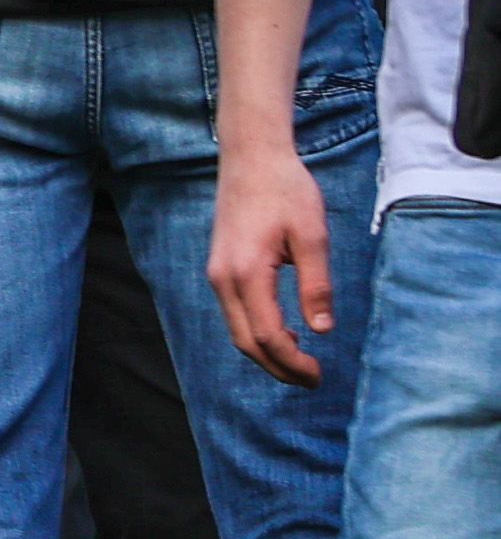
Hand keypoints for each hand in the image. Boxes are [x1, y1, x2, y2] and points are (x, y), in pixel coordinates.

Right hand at [209, 134, 334, 385]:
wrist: (251, 158)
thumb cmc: (286, 190)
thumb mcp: (312, 236)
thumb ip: (316, 285)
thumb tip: (321, 330)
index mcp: (246, 273)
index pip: (266, 335)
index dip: (292, 363)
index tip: (320, 375)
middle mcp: (223, 279)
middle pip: (245, 342)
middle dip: (278, 368)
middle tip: (313, 379)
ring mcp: (217, 274)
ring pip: (237, 330)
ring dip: (266, 353)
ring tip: (301, 362)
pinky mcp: (220, 268)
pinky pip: (235, 314)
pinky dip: (256, 333)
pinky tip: (284, 331)